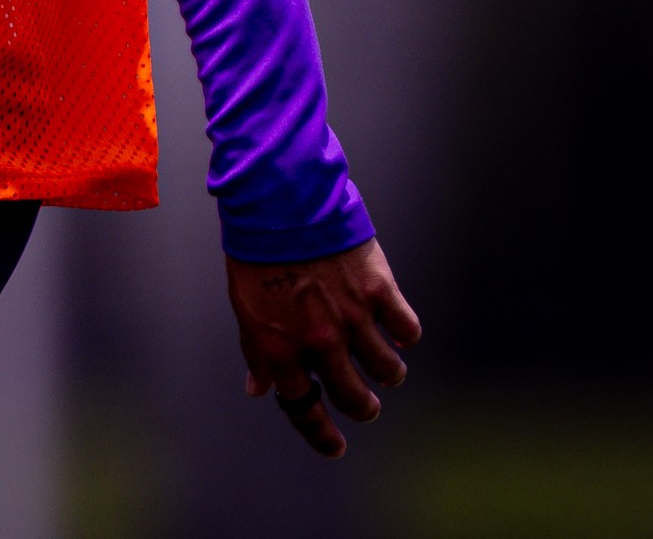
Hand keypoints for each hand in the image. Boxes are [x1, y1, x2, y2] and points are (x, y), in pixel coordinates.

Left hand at [227, 238, 422, 456]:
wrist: (278, 205)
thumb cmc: (256, 255)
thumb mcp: (245, 307)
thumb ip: (257, 351)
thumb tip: (259, 388)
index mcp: (280, 348)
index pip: (304, 408)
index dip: (321, 435)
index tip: (335, 447)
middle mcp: (318, 341)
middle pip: (354, 398)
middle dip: (362, 407)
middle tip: (364, 404)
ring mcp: (352, 318)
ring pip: (388, 371)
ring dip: (388, 374)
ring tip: (385, 367)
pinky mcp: (378, 291)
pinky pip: (406, 331)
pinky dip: (405, 335)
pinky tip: (398, 330)